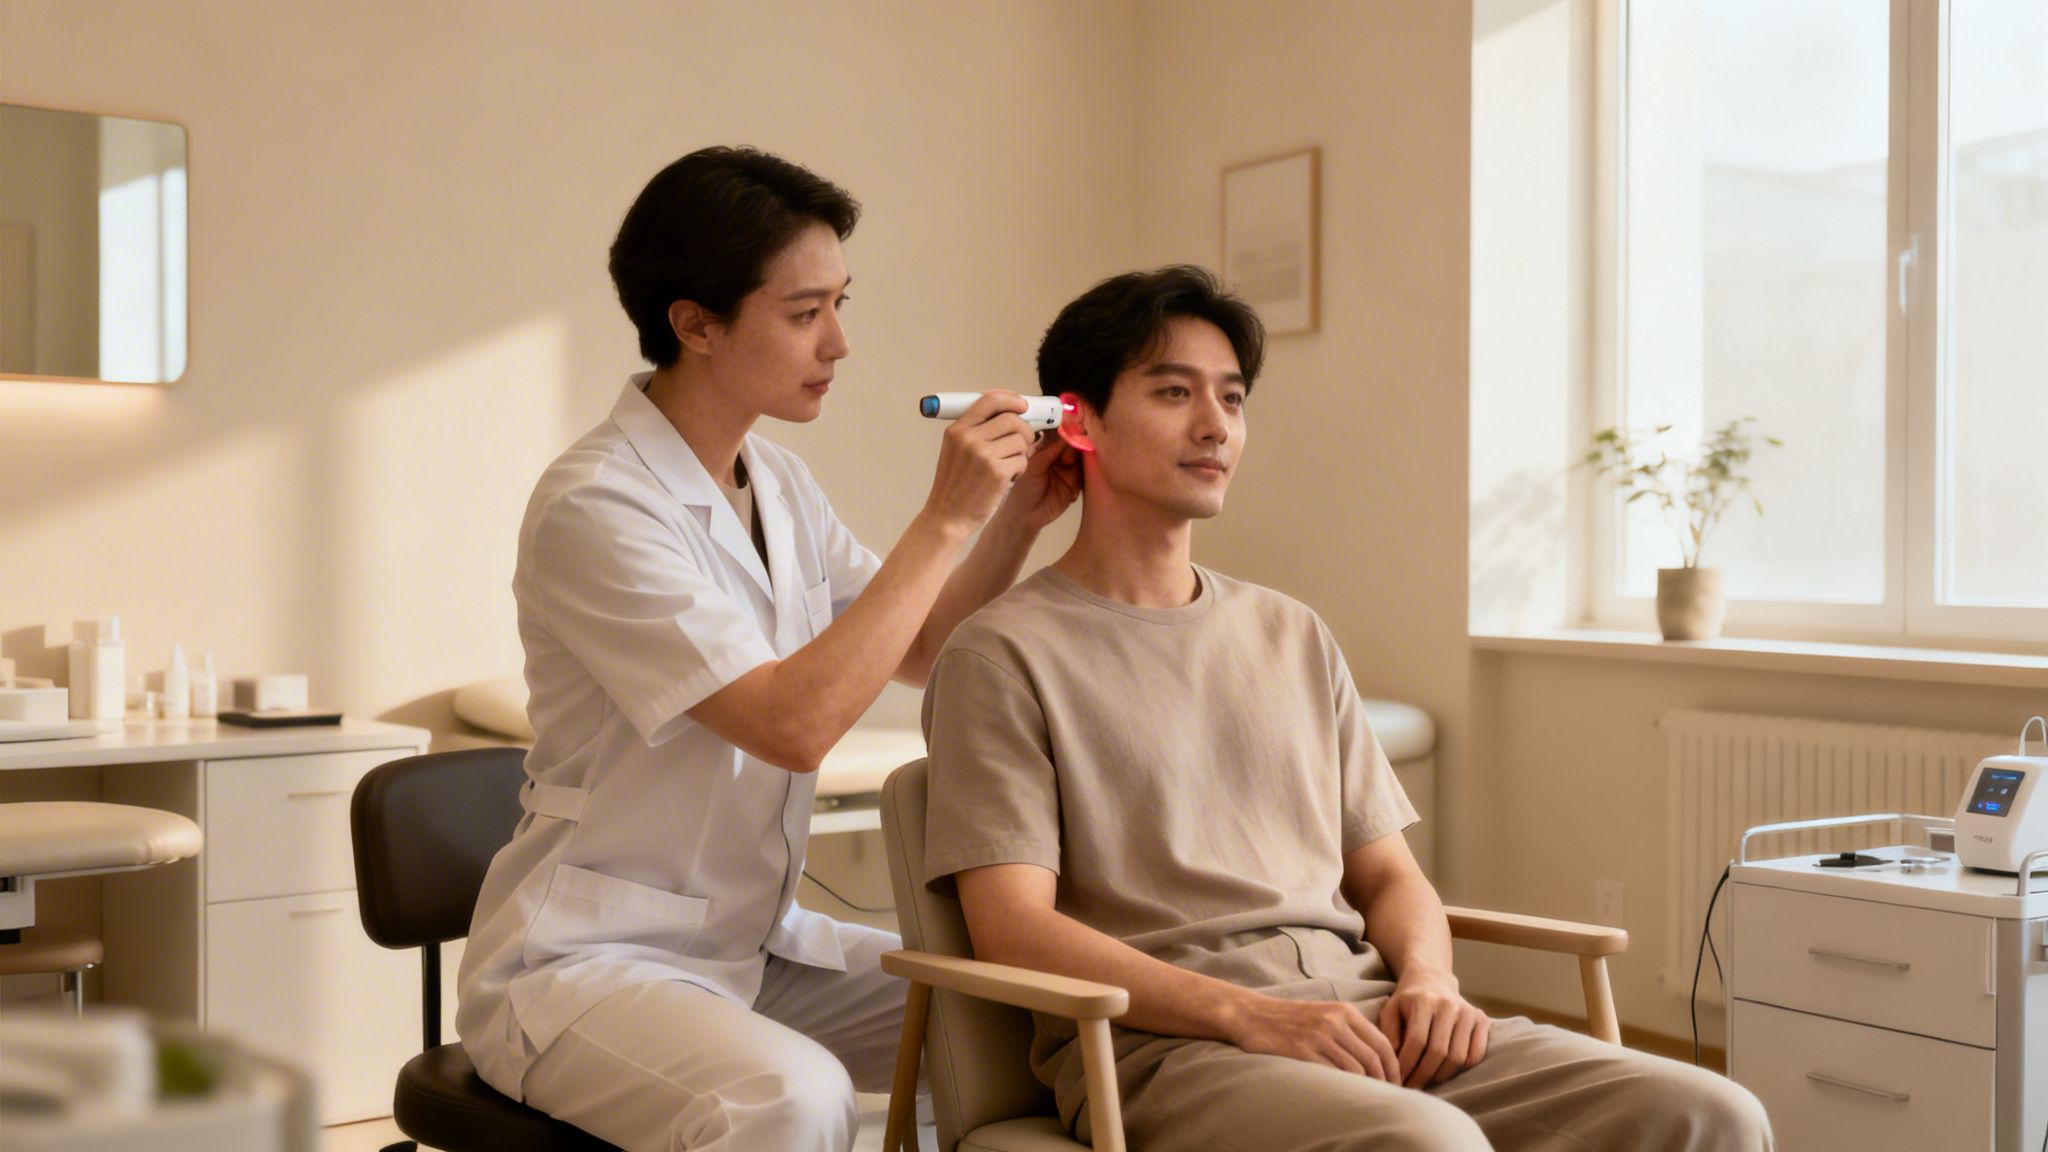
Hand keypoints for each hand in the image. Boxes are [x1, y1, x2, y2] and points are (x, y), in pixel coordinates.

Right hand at [923, 391, 1034, 532]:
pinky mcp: (997, 473)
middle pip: (1012, 419)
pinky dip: (1020, 470)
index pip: (989, 399)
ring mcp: (983, 455)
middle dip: (1025, 430)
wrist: (946, 518)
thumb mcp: (955, 451)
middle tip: (1024, 442)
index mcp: (957, 430)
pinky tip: (1007, 479)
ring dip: (1021, 453)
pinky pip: (1023, 460)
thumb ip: (976, 431)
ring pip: (1020, 440)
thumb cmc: (954, 487)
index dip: (1011, 399)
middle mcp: (968, 438)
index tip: (1022, 405)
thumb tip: (1011, 413)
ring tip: (1008, 466)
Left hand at [992, 426, 1079, 532]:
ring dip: (1078, 457)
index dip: (1065, 428)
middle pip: (1073, 441)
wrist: (1026, 516)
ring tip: (1068, 463)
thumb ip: (1049, 449)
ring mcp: (1068, 469)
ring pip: (1081, 456)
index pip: (1058, 433)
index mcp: (1045, 448)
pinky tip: (1071, 476)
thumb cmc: (1022, 488)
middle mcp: (1058, 456)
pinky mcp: (1076, 483)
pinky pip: (1085, 473)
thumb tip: (1065, 433)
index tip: (1069, 425)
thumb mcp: (1033, 465)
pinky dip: (1081, 473)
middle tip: (1068, 449)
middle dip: (1073, 441)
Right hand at [1226, 993, 1400, 1081]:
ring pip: (1356, 1068)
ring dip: (1365, 1087)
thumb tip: (1378, 1059)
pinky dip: (1343, 1086)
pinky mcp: (1302, 1051)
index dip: (1393, 1067)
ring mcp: (1318, 1036)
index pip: (1382, 1043)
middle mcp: (1335, 1022)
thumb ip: (1350, 1030)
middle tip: (1386, 1097)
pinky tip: (1344, 1094)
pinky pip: (1332, 1073)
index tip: (1395, 1083)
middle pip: (1373, 1058)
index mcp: (1344, 1011)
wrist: (1253, 1015)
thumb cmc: (1291, 1019)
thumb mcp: (1325, 1014)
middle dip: (1384, 1081)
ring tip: (1367, 1099)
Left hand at [1378, 971, 1489, 1086]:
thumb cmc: (1407, 1000)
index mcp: (1423, 1000)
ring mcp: (1468, 1012)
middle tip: (1412, 1087)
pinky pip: (1475, 1054)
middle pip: (1438, 1052)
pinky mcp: (1481, 1019)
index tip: (1398, 1080)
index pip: (1416, 1041)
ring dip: (1441, 1076)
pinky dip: (1461, 1070)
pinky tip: (1445, 1072)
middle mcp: (1449, 1005)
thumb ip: (1389, 1036)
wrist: (1432, 979)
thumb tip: (1395, 1065)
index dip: (1407, 1065)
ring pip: (1458, 1057)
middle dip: (1423, 1075)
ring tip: (1426, 1082)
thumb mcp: (1390, 1011)